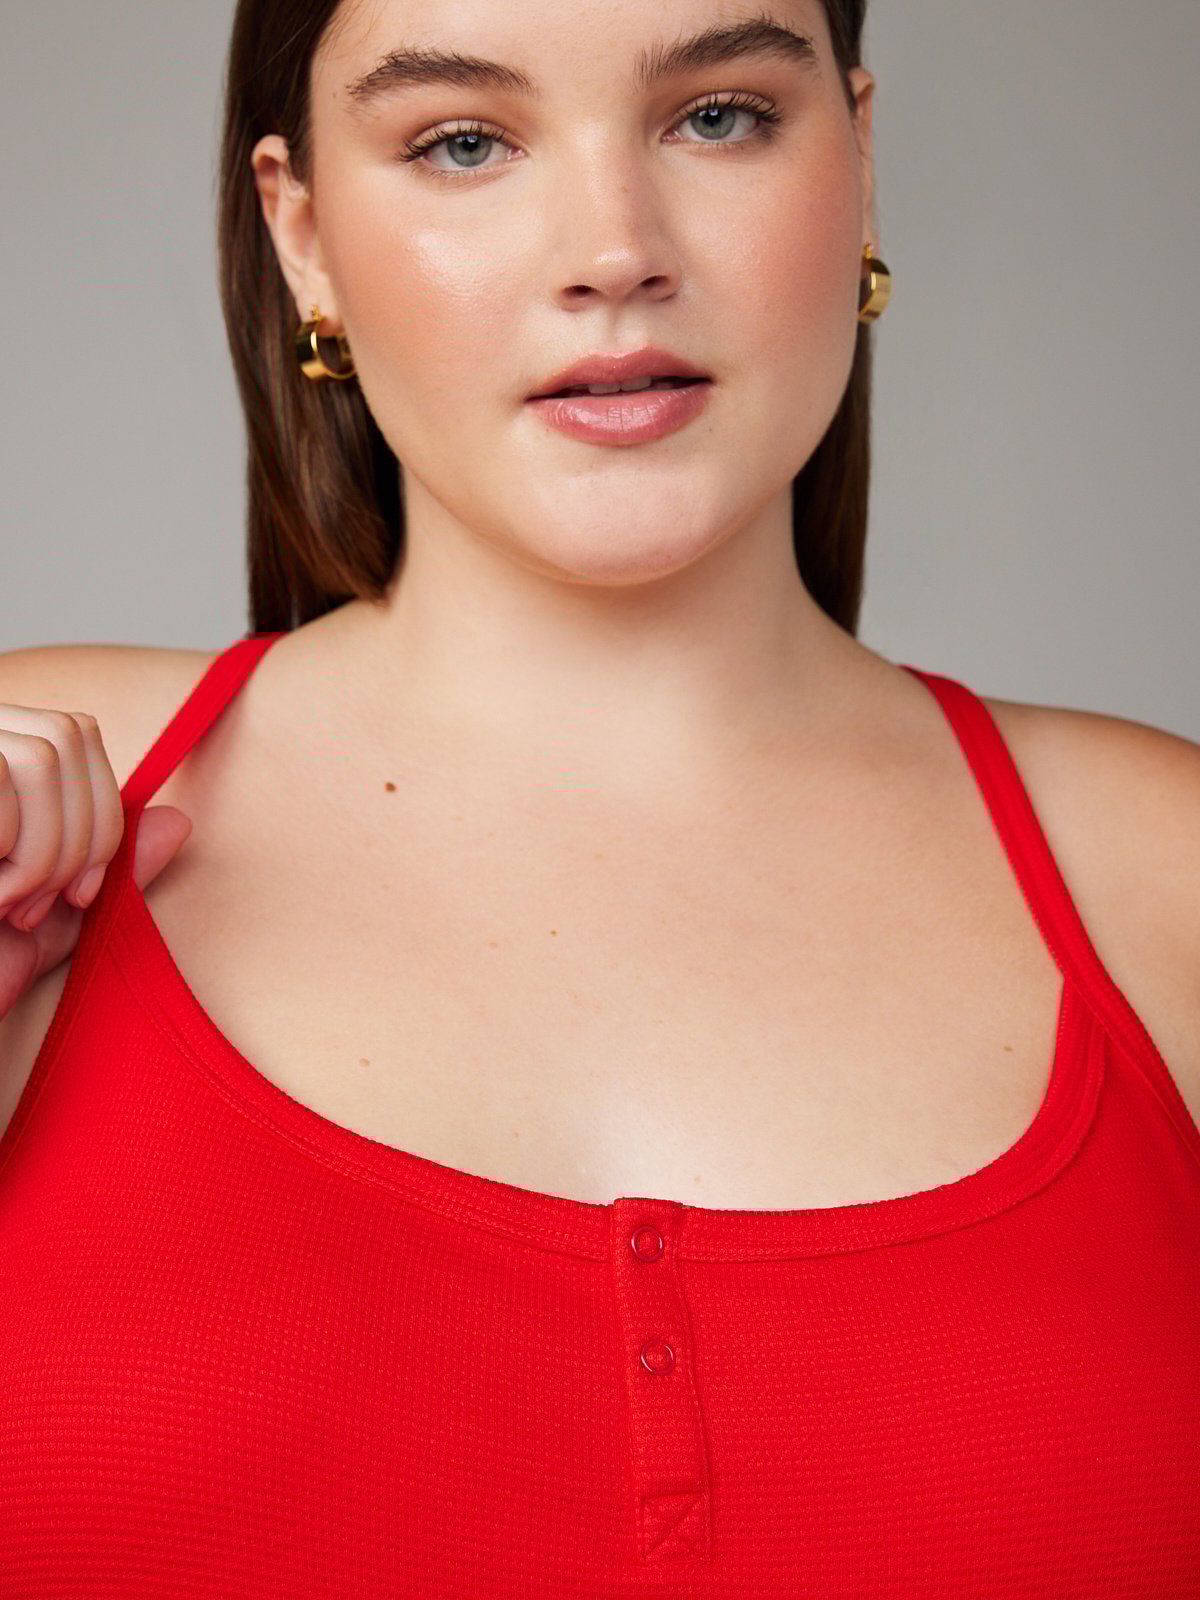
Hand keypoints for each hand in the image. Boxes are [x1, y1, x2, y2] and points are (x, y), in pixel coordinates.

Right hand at [0, 704, 191, 1018]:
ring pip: (40, 755)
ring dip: (43, 849)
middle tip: (33, 906)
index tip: (76, 892)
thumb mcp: (53, 918)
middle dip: (78, 834)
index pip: (76, 731)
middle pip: (65, 733)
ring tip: (4, 904)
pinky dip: (17, 857)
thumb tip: (177, 820)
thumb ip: (110, 870)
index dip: (99, 813)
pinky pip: (5, 777)